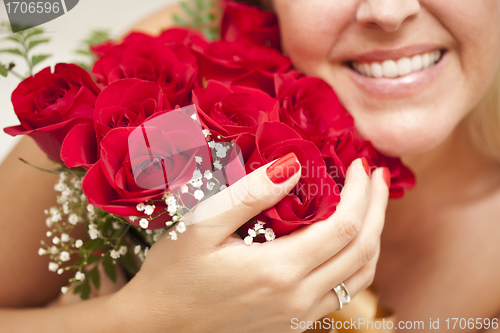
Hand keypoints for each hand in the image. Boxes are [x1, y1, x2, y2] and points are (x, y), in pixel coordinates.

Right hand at [109, 156, 389, 332]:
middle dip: (377, 209)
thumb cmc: (173, 274)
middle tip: (378, 178)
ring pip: (359, 276)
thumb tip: (293, 165)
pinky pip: (341, 293)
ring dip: (373, 237)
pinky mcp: (292, 324)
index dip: (360, 193)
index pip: (344, 226)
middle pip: (362, 250)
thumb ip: (250, 195)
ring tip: (372, 207)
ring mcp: (297, 316)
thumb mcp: (202, 225)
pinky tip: (347, 243)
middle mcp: (297, 298)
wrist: (158, 327)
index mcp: (278, 270)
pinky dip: (356, 263)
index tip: (361, 166)